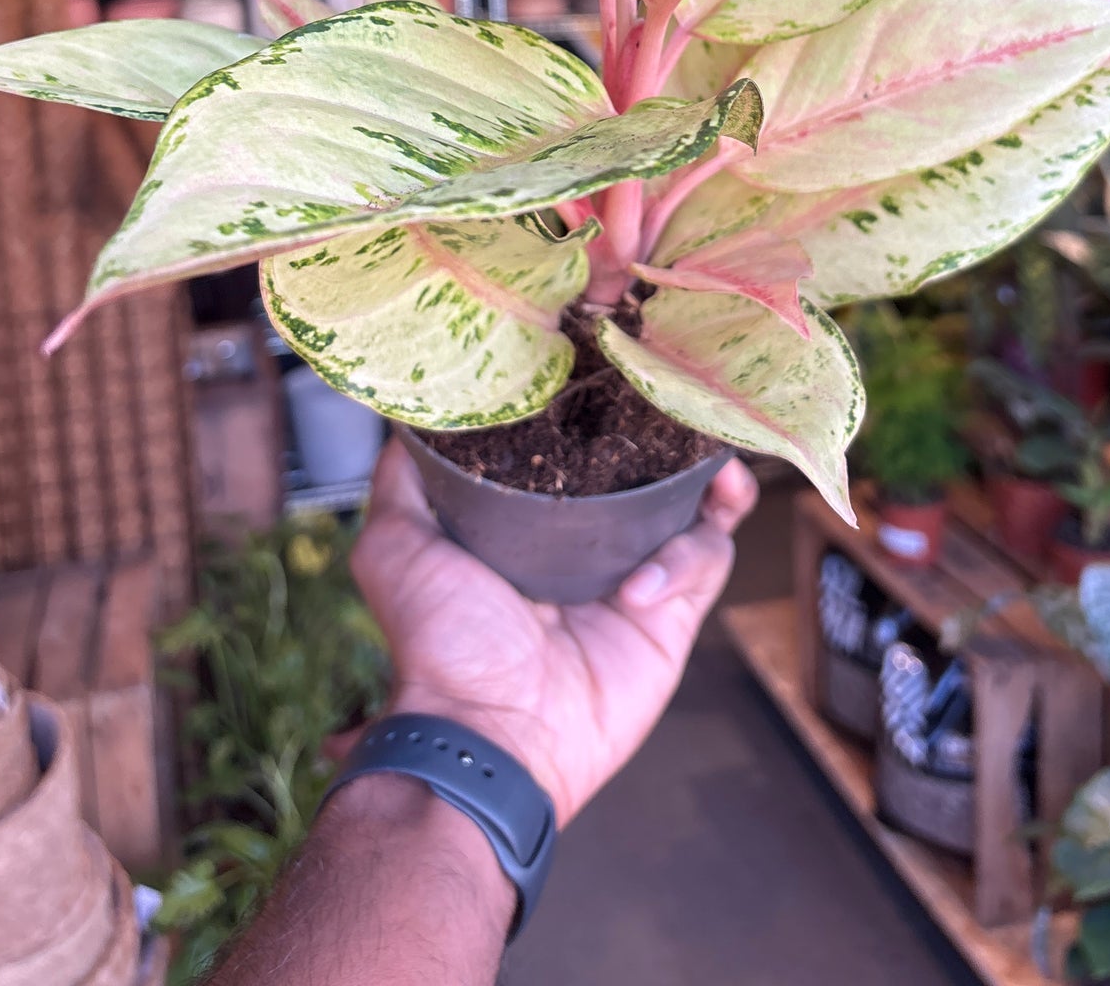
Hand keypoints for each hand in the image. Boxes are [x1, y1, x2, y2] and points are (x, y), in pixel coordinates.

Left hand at [349, 440, 757, 827]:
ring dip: (712, 484)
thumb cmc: (441, 640)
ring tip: (714, 473)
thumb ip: (404, 479)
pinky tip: (640, 586)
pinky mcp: (674, 618)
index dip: (606, 416)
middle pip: (653, 471)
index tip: (618, 378)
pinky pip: (707, 561)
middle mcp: (589, 544)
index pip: (583, 452)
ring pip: (699, 510)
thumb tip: (414, 416)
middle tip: (689, 408)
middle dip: (678, 438)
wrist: (490, 732)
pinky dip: (687, 557)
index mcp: (533, 524)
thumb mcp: (395, 545)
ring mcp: (638, 578)